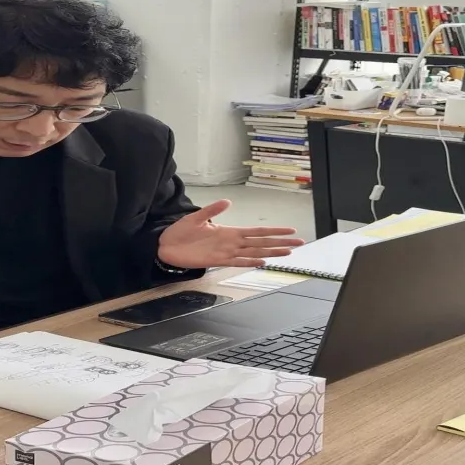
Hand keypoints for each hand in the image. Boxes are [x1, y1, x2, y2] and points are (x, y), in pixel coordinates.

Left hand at [157, 200, 304, 269]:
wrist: (165, 245)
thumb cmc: (180, 231)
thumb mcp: (197, 216)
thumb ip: (213, 210)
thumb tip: (229, 201)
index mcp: (229, 231)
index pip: (257, 231)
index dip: (274, 231)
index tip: (290, 231)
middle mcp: (232, 243)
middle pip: (261, 243)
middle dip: (280, 243)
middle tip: (299, 244)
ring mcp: (226, 253)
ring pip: (254, 253)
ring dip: (270, 253)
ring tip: (287, 253)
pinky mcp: (217, 261)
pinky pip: (237, 263)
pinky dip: (250, 263)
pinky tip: (262, 263)